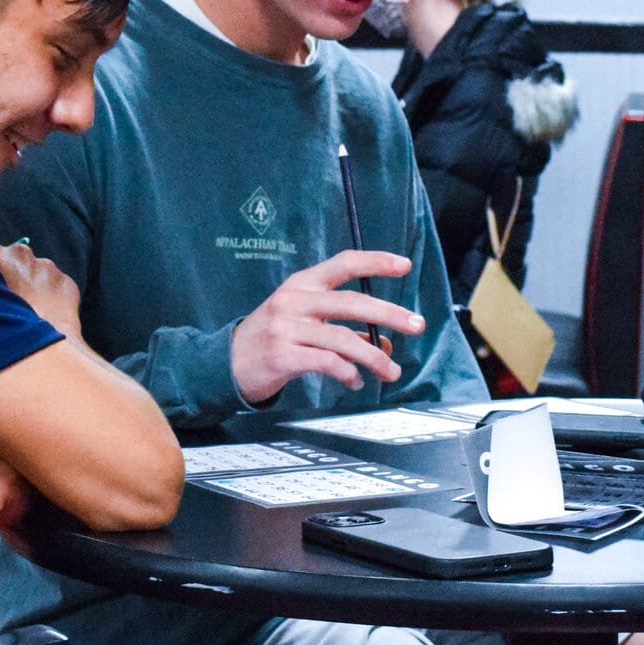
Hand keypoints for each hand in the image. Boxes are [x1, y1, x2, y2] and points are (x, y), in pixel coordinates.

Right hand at [0, 234, 82, 342]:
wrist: (41, 349)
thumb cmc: (0, 327)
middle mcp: (21, 255)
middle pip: (10, 257)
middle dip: (7, 272)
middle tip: (5, 297)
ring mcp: (47, 267)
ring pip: (34, 271)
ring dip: (30, 284)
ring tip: (27, 310)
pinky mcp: (65, 282)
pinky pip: (54, 285)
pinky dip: (49, 295)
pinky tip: (44, 315)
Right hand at [230, 250, 422, 400]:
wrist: (226, 363)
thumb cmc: (272, 339)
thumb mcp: (304, 322)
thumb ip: (343, 327)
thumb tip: (385, 341)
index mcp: (302, 284)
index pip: (343, 264)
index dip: (376, 262)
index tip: (404, 266)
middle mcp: (295, 301)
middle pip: (352, 303)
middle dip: (390, 314)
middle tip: (417, 324)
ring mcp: (288, 328)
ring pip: (344, 339)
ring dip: (374, 357)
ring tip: (391, 372)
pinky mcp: (283, 356)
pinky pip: (328, 363)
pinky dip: (349, 373)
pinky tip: (356, 381)